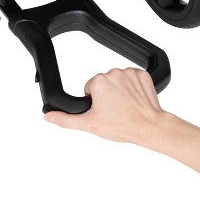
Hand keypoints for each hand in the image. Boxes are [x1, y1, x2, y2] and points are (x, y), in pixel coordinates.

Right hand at [44, 68, 171, 149]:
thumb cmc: (122, 125)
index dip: (95, 101)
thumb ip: (66, 119)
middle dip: (106, 95)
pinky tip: (134, 99)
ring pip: (117, 80)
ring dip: (119, 90)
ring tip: (125, 106)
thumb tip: (49, 117)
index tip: (104, 110)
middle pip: (103, 83)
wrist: (149, 126)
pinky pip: (131, 77)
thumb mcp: (90, 124)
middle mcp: (113, 73)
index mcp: (98, 81)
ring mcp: (129, 72)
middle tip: (114, 110)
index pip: (89, 88)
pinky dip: (132, 87)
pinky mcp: (142, 74)